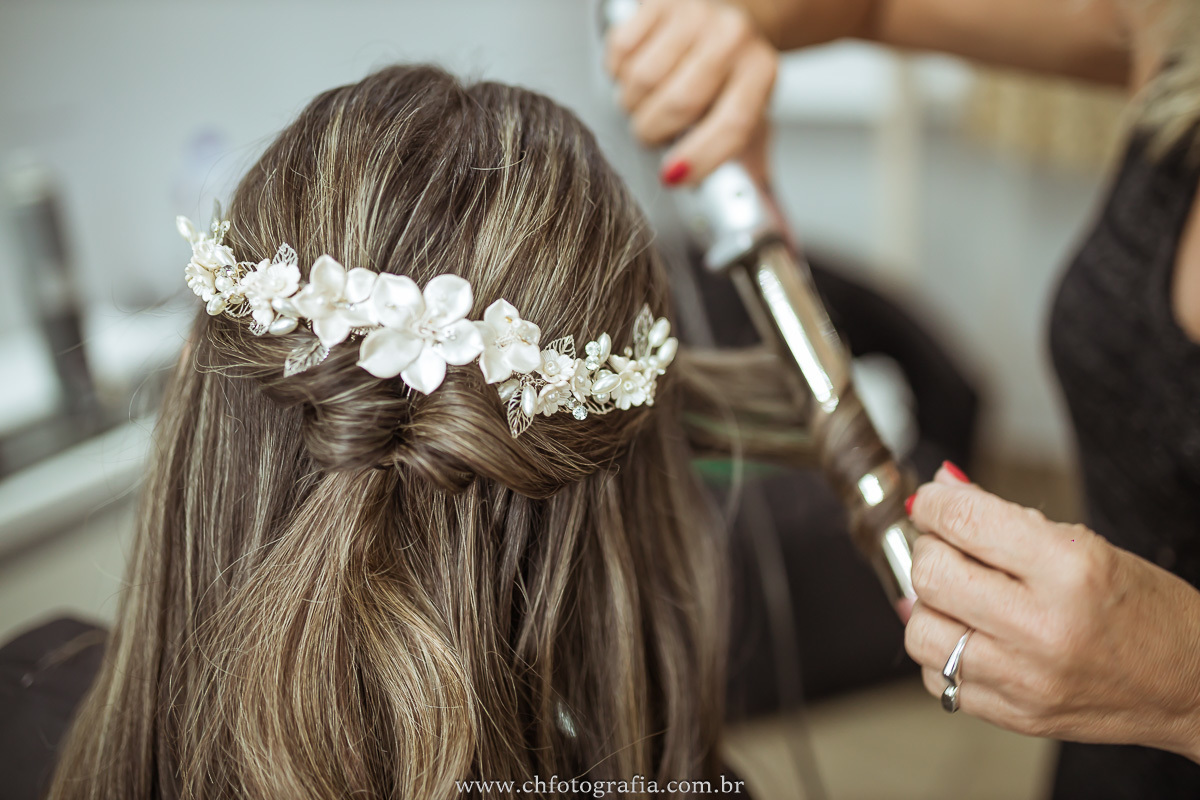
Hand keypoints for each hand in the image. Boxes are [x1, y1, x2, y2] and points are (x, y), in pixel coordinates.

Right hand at [605, 0, 777, 186]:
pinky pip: (619, 53)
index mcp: (760, 71)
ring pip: (640, 82)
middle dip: (655, 132)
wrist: (732, 8)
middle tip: (655, 132)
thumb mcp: (750, 116)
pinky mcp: (658, 1)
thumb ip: (745, 166)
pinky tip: (638, 68)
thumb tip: (746, 214)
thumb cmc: (733, 70)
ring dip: (634, 103)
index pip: (731, 125)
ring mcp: (693, 14)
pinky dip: (619, 71)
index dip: (700, 158)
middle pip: (677, 105)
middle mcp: (731, 38)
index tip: (674, 177)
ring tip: (648, 98)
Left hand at [904, 463, 1199, 761]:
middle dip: (930, 550)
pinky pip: (937, 678)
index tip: (930, 503)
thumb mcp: (1088, 547)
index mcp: (1070, 569)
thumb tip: (944, 489)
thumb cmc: (1146, 612)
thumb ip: (1007, 519)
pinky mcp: (1014, 714)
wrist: (1192, 686)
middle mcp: (1043, 626)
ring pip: (920, 631)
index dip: (934, 504)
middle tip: (948, 548)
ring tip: (960, 596)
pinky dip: (943, 653)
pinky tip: (972, 638)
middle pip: (932, 574)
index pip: (965, 521)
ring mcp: (1025, 677)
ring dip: (930, 605)